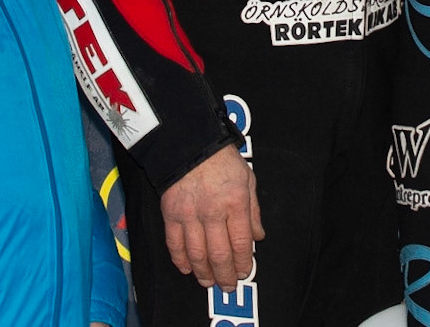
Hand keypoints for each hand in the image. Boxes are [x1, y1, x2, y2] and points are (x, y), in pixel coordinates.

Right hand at [159, 143, 263, 286]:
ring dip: (204, 272)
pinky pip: (175, 244)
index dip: (243, 262)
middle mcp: (213, 211)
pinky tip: (187, 269)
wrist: (190, 144)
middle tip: (228, 286)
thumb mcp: (247, 179)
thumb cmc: (222, 160)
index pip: (241, 242)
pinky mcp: (171, 214)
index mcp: (235, 202)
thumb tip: (258, 237)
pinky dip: (181, 260)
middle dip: (225, 274)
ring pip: (197, 254)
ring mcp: (190, 214)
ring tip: (209, 282)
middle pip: (220, 253)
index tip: (244, 272)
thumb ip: (253, 210)